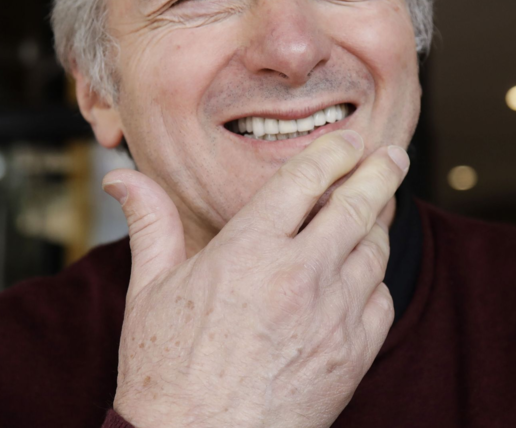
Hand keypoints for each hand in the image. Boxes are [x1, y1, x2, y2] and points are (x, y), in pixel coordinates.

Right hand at [103, 130, 408, 427]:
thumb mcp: (150, 292)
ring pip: (373, 251)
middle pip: (356, 206)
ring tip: (377, 210)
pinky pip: (380, 301)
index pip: (305, 179)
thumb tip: (122, 179)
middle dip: (379, 173)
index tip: (351, 141)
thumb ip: (150, 224)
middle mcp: (298, 276)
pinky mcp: (352, 355)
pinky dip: (376, 281)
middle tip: (392, 156)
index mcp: (248, 251)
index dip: (335, 152)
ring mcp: (332, 316)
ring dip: (377, 225)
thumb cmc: (167, 375)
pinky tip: (364, 275)